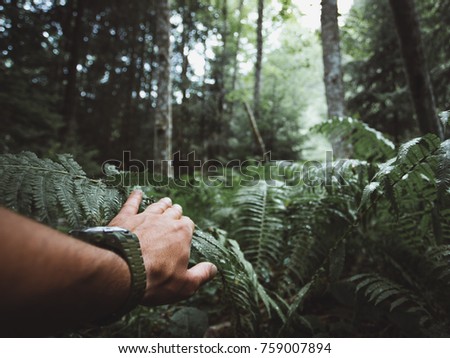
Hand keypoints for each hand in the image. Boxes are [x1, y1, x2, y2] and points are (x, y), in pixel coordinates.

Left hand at [108, 190, 216, 304]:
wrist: (122, 271)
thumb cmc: (155, 279)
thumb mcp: (184, 284)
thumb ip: (201, 275)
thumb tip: (213, 269)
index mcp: (182, 233)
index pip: (188, 225)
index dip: (187, 227)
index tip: (186, 230)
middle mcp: (165, 220)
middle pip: (174, 212)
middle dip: (176, 212)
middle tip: (177, 210)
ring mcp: (144, 217)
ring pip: (156, 206)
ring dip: (162, 204)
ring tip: (166, 201)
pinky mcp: (125, 218)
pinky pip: (131, 204)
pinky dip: (134, 198)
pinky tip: (136, 193)